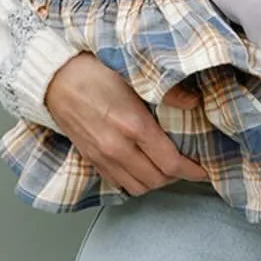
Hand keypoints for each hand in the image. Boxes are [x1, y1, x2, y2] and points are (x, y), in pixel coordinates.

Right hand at [43, 53, 207, 195]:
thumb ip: (168, 92)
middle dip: (177, 177)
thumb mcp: (135, 75)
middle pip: (157, 180)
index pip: (171, 163)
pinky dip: (135, 181)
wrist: (55, 79)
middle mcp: (117, 148)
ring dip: (157, 182)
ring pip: (138, 187)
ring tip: (167, 168)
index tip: (204, 170)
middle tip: (189, 165)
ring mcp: (102, 157)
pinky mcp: (91, 160)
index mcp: (133, 127)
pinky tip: (144, 167)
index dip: (192, 171)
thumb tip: (194, 103)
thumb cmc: (95, 73)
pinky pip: (118, 183)